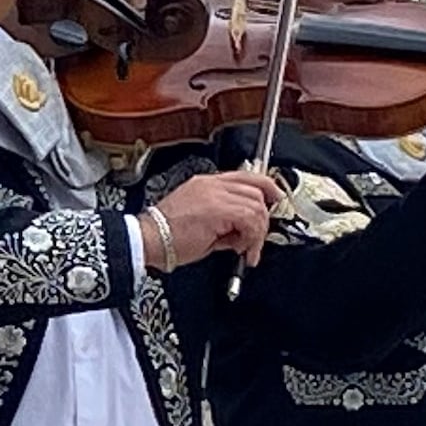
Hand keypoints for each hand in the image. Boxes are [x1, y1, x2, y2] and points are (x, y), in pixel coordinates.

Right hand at [152, 168, 280, 266]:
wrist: (149, 240)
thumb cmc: (168, 235)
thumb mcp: (201, 222)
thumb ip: (224, 221)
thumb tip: (243, 232)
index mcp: (206, 183)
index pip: (246, 176)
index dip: (267, 186)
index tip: (275, 200)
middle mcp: (212, 184)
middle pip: (257, 190)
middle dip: (263, 218)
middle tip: (256, 239)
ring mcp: (214, 194)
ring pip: (256, 205)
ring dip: (257, 232)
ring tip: (245, 248)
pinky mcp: (218, 209)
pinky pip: (249, 219)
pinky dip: (252, 237)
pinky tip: (241, 249)